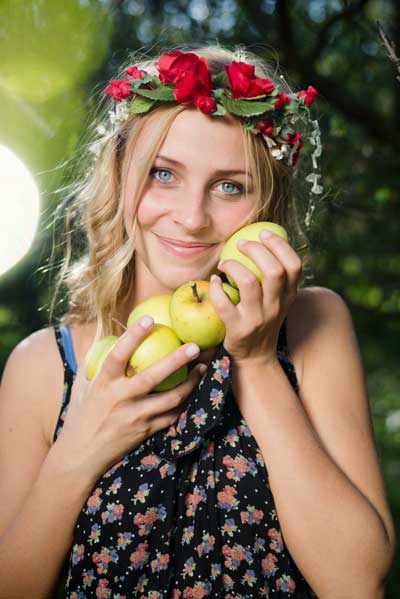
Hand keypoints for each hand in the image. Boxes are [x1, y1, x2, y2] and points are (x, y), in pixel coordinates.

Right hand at [51, 320, 205, 481]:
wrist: (81, 455)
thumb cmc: (82, 414)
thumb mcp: (82, 385)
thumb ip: (94, 361)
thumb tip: (105, 333)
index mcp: (103, 384)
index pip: (118, 355)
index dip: (133, 336)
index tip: (149, 319)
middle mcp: (120, 399)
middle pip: (153, 377)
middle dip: (176, 360)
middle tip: (195, 346)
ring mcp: (136, 417)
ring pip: (171, 399)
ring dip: (191, 383)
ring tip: (203, 367)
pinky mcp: (147, 431)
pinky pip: (172, 415)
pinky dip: (185, 403)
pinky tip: (195, 390)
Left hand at [208, 229, 301, 366]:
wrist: (255, 357)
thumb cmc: (263, 320)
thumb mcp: (277, 301)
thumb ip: (275, 278)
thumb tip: (262, 241)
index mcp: (289, 296)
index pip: (294, 265)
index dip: (280, 245)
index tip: (264, 233)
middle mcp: (276, 306)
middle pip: (273, 271)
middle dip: (256, 250)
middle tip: (241, 244)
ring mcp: (258, 319)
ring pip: (248, 283)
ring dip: (232, 266)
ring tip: (224, 263)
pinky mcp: (238, 329)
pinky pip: (224, 303)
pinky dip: (215, 288)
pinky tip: (214, 282)